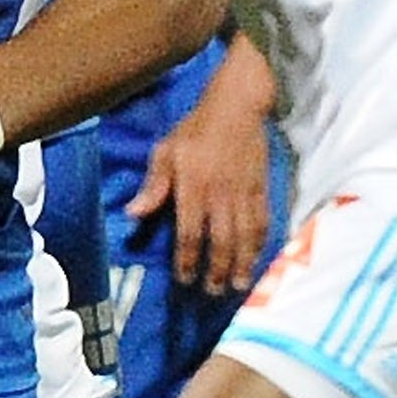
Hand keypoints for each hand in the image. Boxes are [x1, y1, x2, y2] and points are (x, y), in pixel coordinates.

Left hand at [120, 79, 272, 289]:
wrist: (236, 106)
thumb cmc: (194, 129)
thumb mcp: (165, 151)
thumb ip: (153, 185)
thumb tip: (134, 214)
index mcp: (194, 186)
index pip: (191, 233)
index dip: (188, 260)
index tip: (185, 279)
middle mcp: (221, 194)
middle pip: (222, 241)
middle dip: (219, 270)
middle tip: (214, 291)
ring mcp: (244, 192)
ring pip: (246, 236)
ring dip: (243, 263)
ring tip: (240, 285)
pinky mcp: (262, 188)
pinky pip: (262, 221)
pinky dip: (261, 243)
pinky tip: (258, 258)